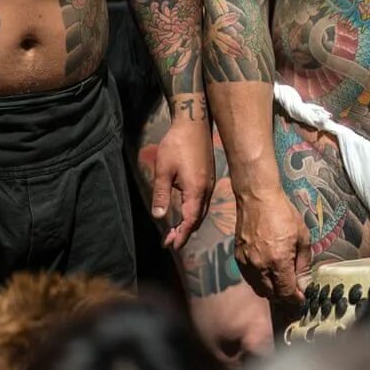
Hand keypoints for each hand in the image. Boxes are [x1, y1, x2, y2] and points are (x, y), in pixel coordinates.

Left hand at [151, 112, 212, 249]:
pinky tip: (185, 211)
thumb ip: (161, 194)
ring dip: (190, 222)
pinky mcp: (209, 177)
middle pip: (198, 219)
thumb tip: (159, 216)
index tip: (171, 246)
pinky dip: (194, 212)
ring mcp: (210, 184)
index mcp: (196, 191)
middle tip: (170, 242)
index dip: (181, 235)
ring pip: (201, 210)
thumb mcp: (163, 170)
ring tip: (176, 230)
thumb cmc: (176, 145)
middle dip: (185, 232)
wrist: (194, 124)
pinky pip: (203, 202)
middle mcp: (206, 190)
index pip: (190, 221)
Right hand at [234, 188, 310, 302]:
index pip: (286, 292)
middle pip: (272, 295)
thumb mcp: (303, 236)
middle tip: (293, 291)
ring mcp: (247, 263)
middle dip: (284, 296)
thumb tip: (303, 281)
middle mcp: (260, 266)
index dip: (295, 299)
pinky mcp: (238, 258)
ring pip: (259, 289)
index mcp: (278, 261)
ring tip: (281, 283)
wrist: (257, 198)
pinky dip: (260, 281)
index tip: (301, 298)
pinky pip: (250, 279)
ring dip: (271, 291)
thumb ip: (303, 263)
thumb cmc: (283, 214)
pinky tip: (268, 273)